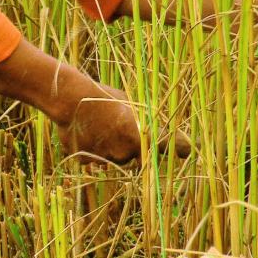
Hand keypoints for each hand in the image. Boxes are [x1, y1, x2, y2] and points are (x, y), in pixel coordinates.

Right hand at [0, 39, 189, 164]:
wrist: (70, 99)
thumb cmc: (103, 96)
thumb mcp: (129, 103)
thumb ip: (145, 120)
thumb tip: (160, 129)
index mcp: (139, 138)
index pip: (165, 147)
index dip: (179, 148)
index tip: (187, 151)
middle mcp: (124, 153)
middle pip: (134, 156)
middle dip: (131, 145)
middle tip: (118, 125)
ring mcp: (104, 159)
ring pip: (112, 158)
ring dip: (109, 146)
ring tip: (98, 125)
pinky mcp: (86, 161)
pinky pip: (93, 158)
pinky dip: (91, 149)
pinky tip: (85, 131)